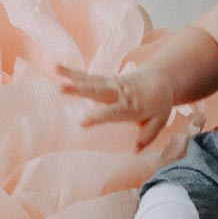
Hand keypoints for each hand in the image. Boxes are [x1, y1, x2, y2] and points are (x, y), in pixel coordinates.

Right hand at [56, 64, 173, 150]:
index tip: (81, 121)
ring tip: (56, 70)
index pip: (113, 112)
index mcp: (132, 106)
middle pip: (99, 91)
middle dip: (80, 90)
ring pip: (92, 80)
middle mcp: (120, 93)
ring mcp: (112, 84)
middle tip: (61, 88)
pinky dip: (73, 72)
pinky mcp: (106, 79)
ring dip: (73, 76)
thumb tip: (134, 150)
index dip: (98, 116)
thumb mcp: (159, 121)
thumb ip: (148, 135)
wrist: (161, 79)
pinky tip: (57, 68)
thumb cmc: (158, 104)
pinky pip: (89, 76)